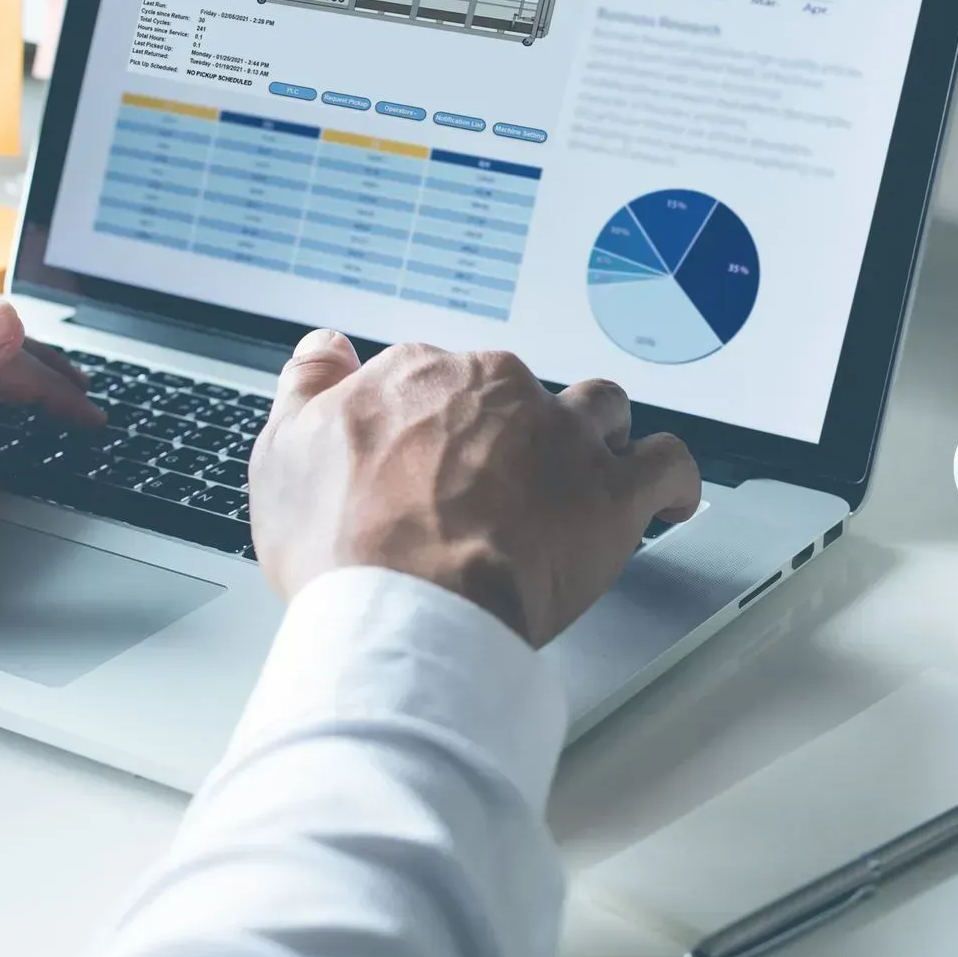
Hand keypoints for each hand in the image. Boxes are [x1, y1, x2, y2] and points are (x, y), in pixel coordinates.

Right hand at [249, 330, 701, 646]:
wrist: (407, 607)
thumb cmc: (346, 546)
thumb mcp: (283, 453)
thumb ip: (307, 389)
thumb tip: (324, 349)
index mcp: (422, 378)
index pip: (444, 378)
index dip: (444, 424)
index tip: (441, 456)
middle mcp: (498, 390)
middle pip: (524, 392)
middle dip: (518, 432)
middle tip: (501, 487)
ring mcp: (562, 438)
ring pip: (600, 410)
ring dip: (600, 437)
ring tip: (592, 473)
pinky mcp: (612, 494)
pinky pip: (668, 467)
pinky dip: (674, 482)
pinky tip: (670, 499)